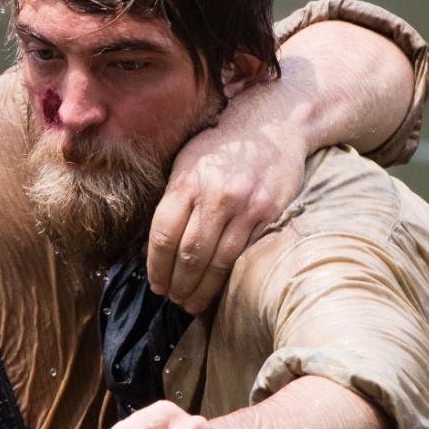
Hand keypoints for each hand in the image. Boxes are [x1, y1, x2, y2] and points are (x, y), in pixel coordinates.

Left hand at [150, 91, 303, 310]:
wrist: (272, 125)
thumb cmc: (222, 146)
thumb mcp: (188, 161)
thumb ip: (174, 198)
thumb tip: (158, 244)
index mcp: (187, 181)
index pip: (164, 235)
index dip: (156, 267)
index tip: (156, 284)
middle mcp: (216, 195)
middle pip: (189, 254)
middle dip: (177, 284)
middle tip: (173, 299)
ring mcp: (245, 207)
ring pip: (218, 261)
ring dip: (202, 289)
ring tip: (192, 303)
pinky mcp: (268, 215)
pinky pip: (243, 255)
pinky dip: (228, 277)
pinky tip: (219, 288)